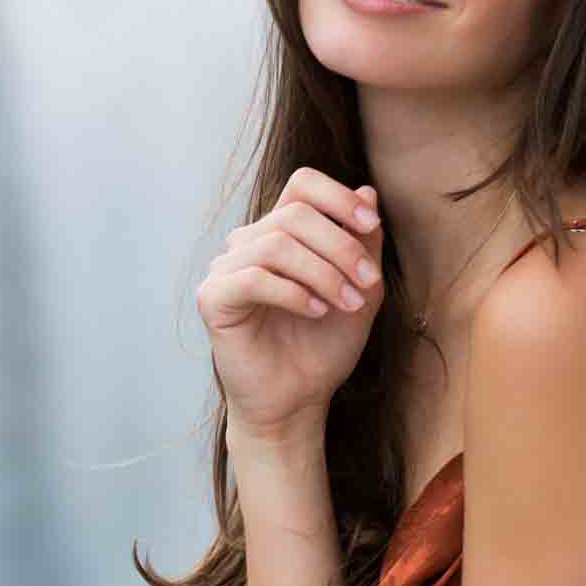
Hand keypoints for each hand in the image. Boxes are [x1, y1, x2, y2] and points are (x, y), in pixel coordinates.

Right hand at [197, 168, 384, 437]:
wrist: (297, 401)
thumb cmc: (324, 345)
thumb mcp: (361, 289)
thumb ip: (364, 243)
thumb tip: (368, 192)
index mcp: (281, 232)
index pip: (302, 184)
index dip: (337, 196)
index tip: (371, 226)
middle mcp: (249, 242)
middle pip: (295, 214)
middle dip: (341, 245)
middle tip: (369, 281)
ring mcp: (227, 268)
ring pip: (277, 244)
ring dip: (324, 272)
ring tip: (348, 303)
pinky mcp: (214, 298)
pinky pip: (253, 277)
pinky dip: (293, 292)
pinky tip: (316, 312)